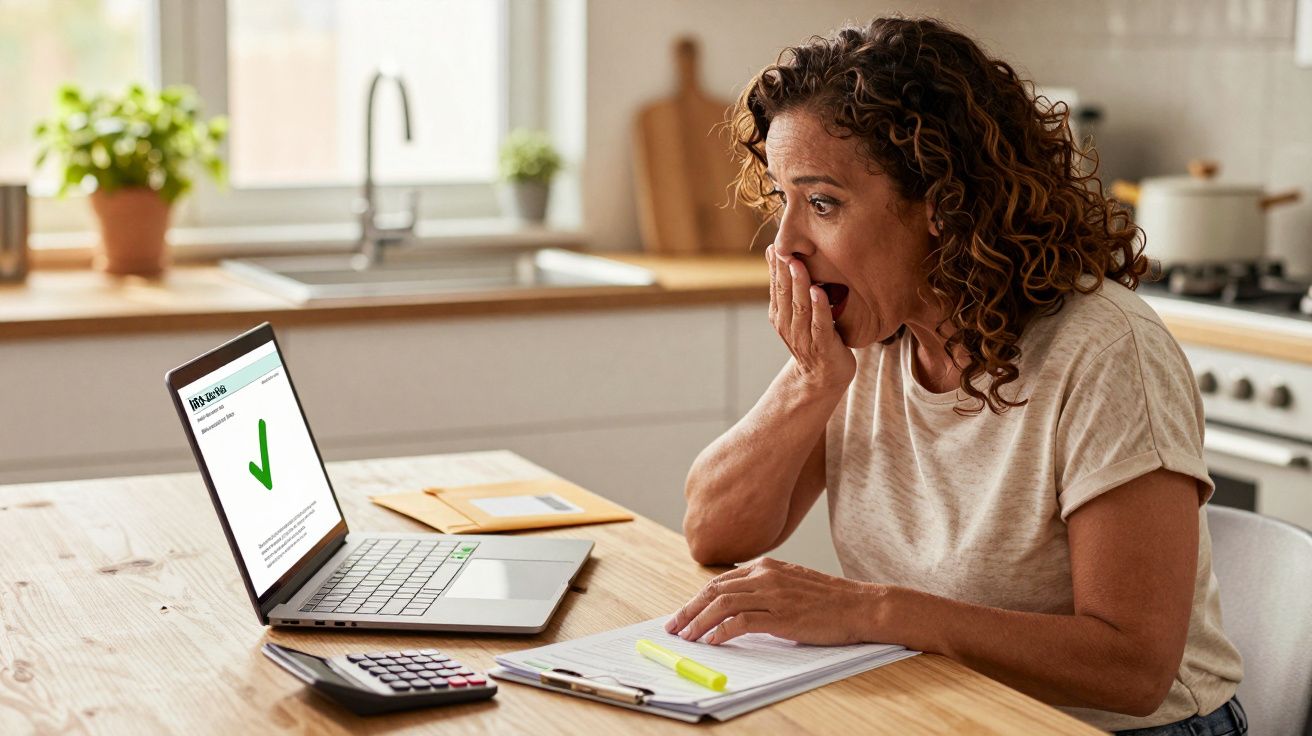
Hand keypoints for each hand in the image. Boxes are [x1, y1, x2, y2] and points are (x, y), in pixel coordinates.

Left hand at [664, 557, 880, 645]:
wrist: (861, 605)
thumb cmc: (830, 600)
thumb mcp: (792, 584)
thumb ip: (766, 588)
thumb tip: (738, 604)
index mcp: (766, 566)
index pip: (720, 581)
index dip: (697, 598)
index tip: (684, 613)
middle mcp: (766, 576)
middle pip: (714, 590)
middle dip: (689, 609)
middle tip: (674, 626)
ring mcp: (773, 594)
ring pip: (722, 604)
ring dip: (699, 622)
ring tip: (688, 637)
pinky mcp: (782, 615)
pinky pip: (741, 622)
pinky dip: (721, 632)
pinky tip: (713, 642)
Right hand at [766, 244, 855, 390]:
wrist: (823, 378)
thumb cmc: (814, 339)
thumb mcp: (798, 313)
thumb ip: (790, 289)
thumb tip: (780, 254)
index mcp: (779, 315)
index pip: (775, 287)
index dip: (775, 267)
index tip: (777, 245)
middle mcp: (787, 326)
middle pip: (784, 294)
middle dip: (784, 271)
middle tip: (786, 249)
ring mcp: (803, 338)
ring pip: (800, 307)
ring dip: (799, 285)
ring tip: (798, 265)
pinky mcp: (823, 347)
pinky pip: (819, 325)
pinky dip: (819, 308)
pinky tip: (818, 292)